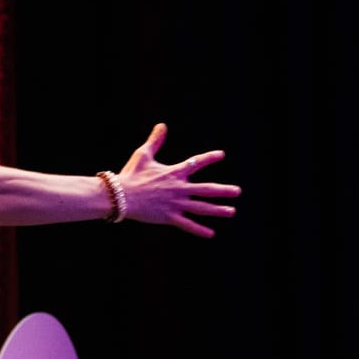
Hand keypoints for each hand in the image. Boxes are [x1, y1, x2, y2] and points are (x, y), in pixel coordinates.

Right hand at [108, 122, 243, 236]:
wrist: (120, 195)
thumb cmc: (131, 174)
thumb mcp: (143, 155)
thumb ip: (155, 141)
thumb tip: (162, 125)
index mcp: (174, 172)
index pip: (197, 163)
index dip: (210, 158)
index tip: (221, 155)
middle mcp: (179, 188)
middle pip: (206, 189)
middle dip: (223, 190)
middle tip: (237, 191)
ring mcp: (175, 204)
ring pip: (201, 207)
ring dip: (218, 210)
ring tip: (232, 211)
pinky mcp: (168, 217)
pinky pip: (187, 224)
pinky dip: (199, 229)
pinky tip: (211, 234)